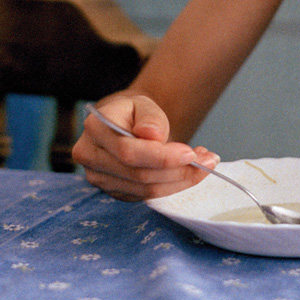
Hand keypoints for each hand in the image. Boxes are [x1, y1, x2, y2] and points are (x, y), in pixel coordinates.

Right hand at [72, 95, 218, 201]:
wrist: (127, 124)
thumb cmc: (135, 112)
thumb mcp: (144, 103)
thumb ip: (150, 117)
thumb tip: (152, 135)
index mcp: (94, 129)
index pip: (128, 151)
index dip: (161, 157)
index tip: (191, 154)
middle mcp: (90, 157)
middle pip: (138, 174)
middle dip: (178, 171)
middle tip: (209, 160)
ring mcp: (100, 179)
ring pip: (146, 190)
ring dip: (181, 180)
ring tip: (206, 163)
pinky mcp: (116, 192)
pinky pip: (147, 196)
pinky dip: (174, 186)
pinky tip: (190, 172)